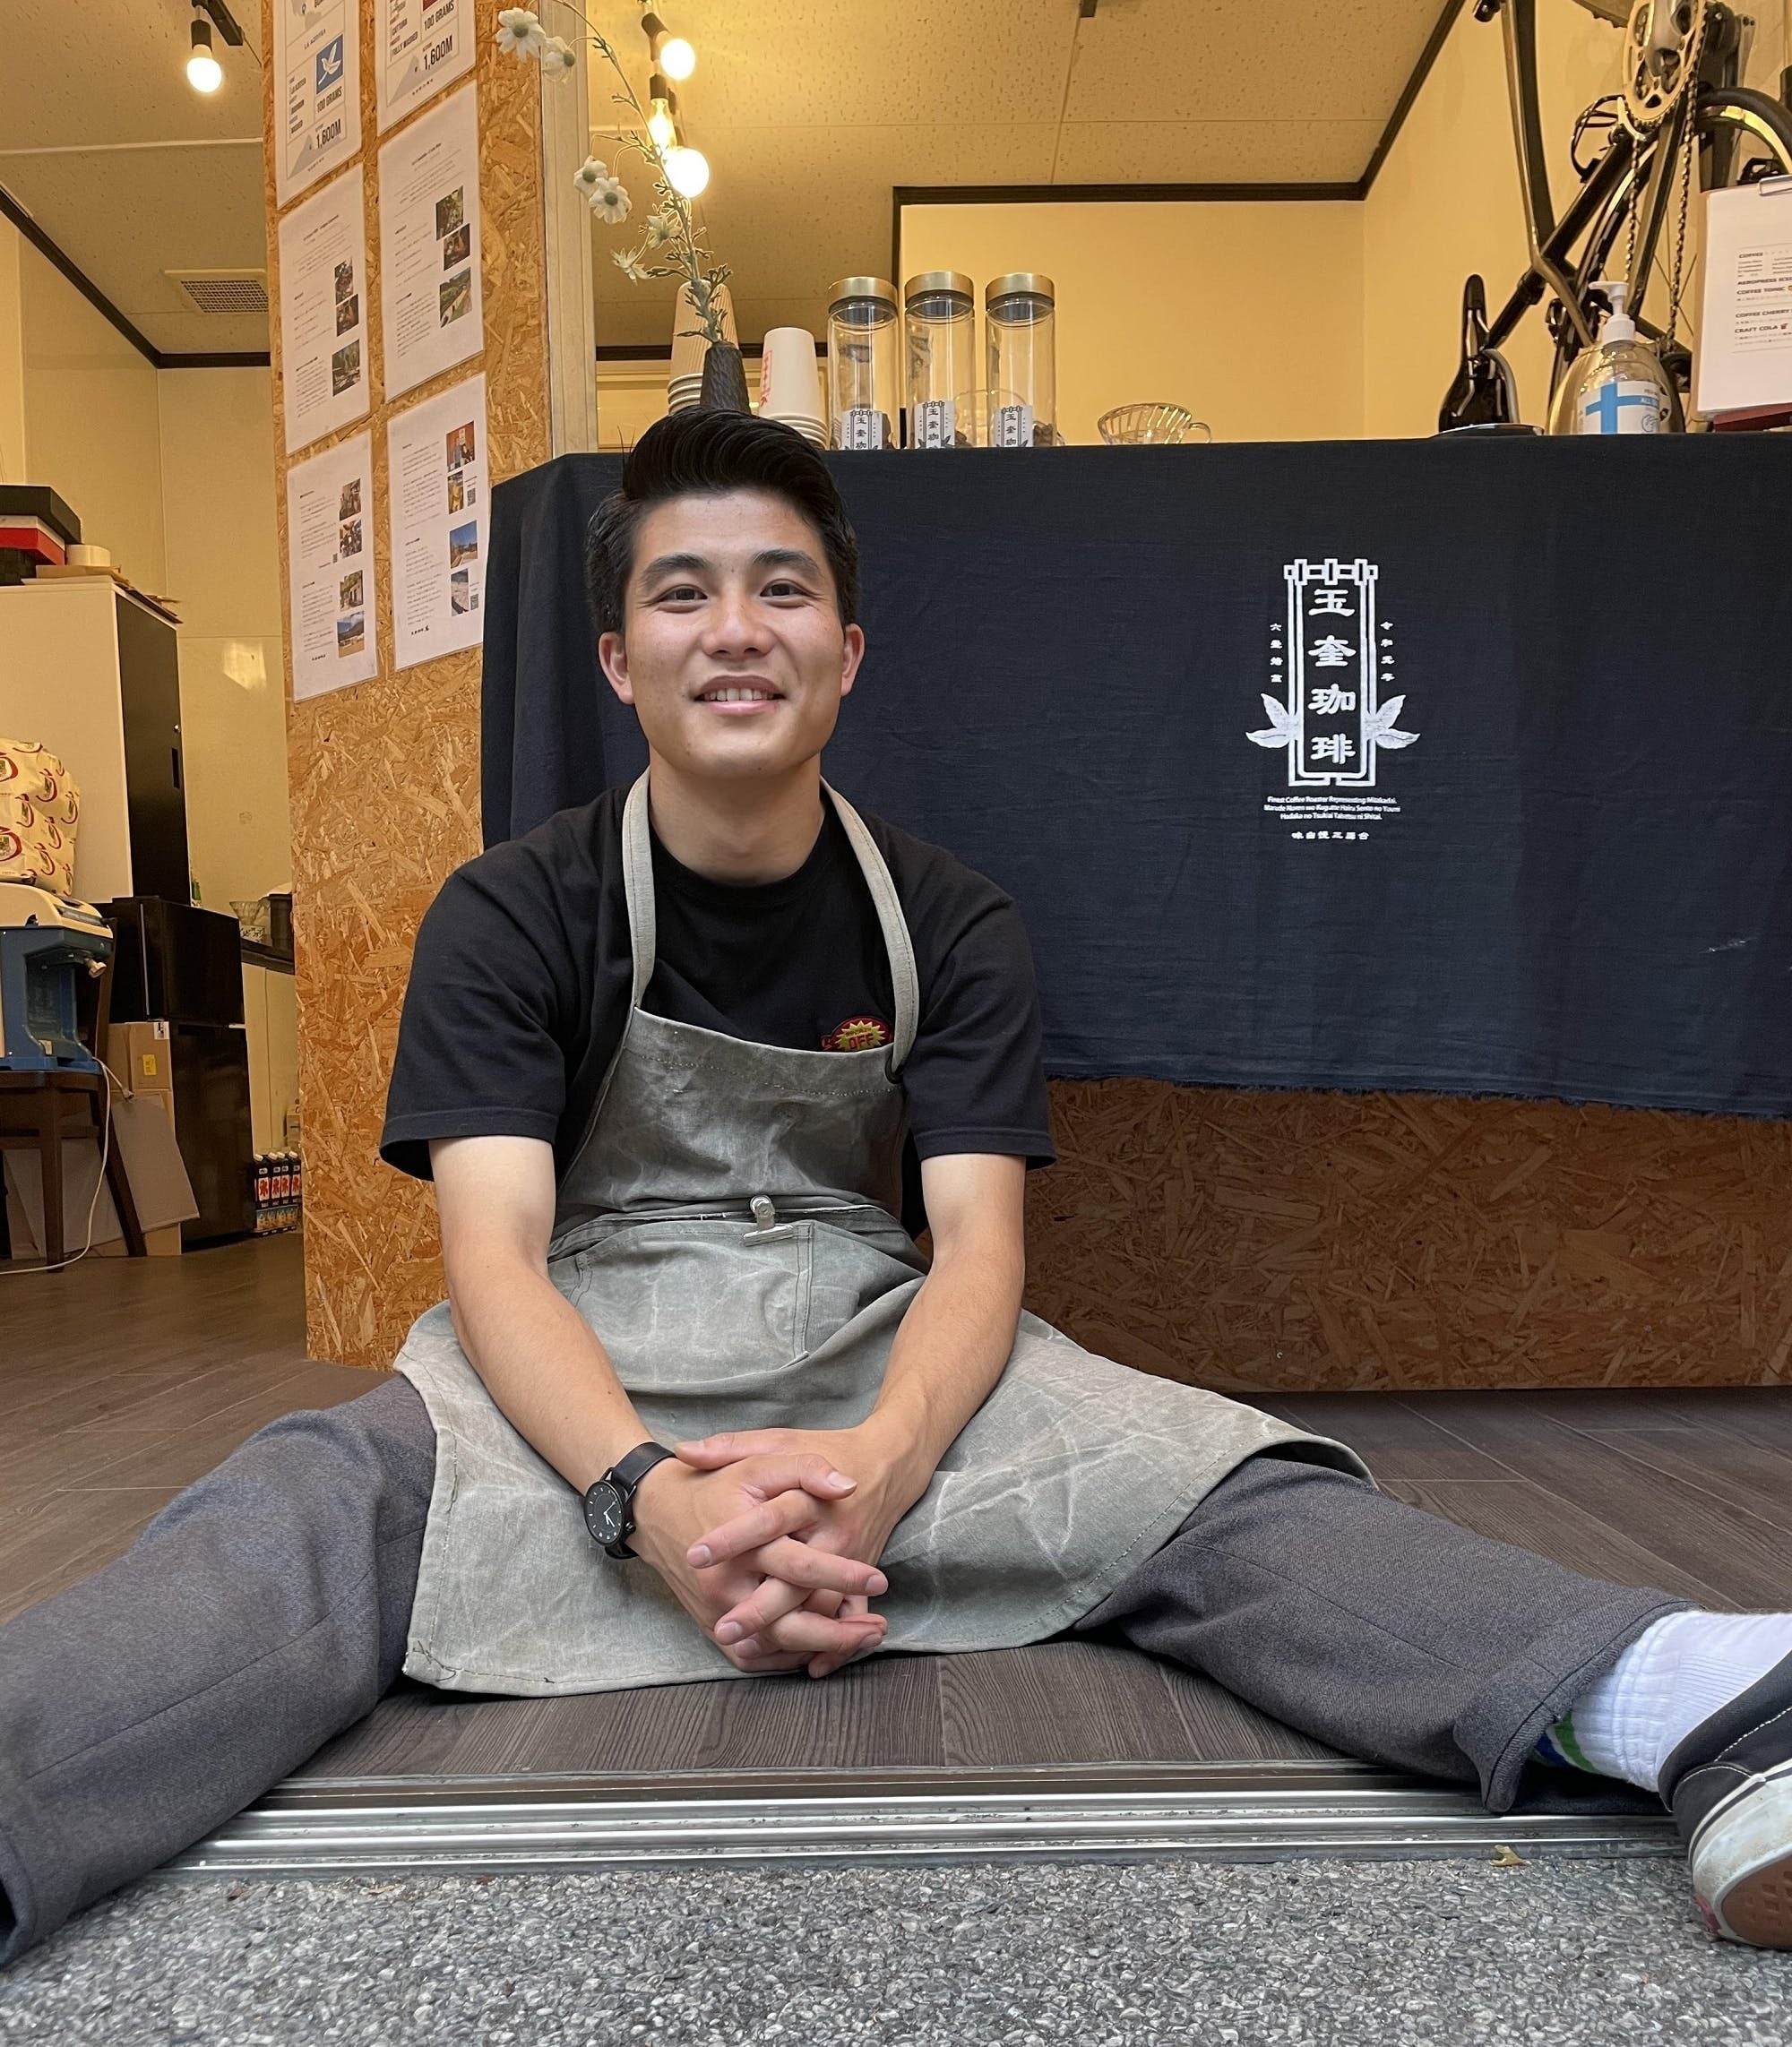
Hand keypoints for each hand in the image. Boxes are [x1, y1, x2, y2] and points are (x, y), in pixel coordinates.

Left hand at [674, 1425, 928, 1678]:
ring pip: (821, 1605)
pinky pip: (847, 1618)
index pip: (768, 1520)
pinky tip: (805, 1663)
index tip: (695, 1555)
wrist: (886, 1464)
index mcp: (812, 1496)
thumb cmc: (826, 1449)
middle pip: (798, 1575)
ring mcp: (853, 1560)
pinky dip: (831, 1645)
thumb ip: (732, 1446)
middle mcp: (836, 1532)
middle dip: (760, 1605)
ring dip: (790, 1632)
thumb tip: (682, 1451)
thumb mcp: (780, 1440)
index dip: (731, 1538)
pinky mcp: (862, 1578)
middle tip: (722, 1625)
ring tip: (748, 1648)